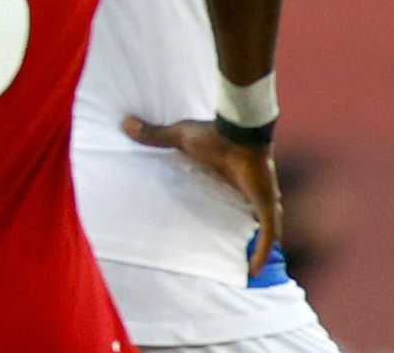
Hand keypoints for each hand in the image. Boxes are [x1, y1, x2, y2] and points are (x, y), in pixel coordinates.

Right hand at [124, 115, 282, 280]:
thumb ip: (155, 135)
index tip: (227, 220)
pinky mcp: (265, 206)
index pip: (240, 195)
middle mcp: (252, 190)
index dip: (238, 206)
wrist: (238, 132)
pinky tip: (254, 271)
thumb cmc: (213, 134)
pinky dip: (262, 253)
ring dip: (263, 246)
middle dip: (254, 229)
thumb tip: (126, 123)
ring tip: (253, 265)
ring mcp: (261, 200)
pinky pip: (267, 235)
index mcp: (235, 175)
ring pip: (268, 229)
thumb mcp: (179, 137)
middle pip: (258, 214)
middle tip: (242, 247)